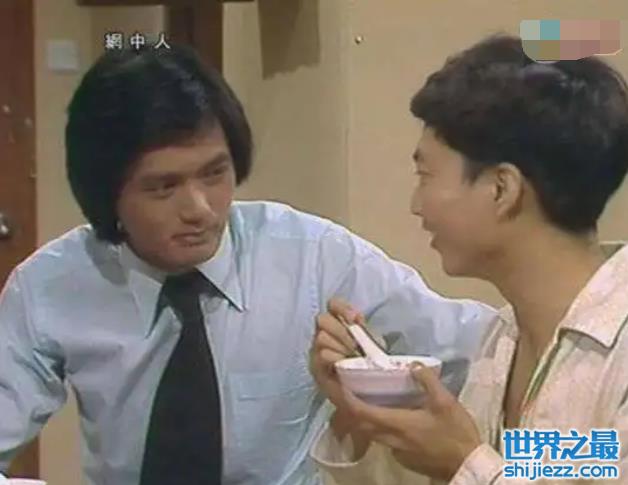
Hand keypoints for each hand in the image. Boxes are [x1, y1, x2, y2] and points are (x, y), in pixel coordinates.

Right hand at [309, 298, 364, 407]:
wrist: (366, 392)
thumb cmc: (369, 364)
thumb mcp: (372, 343)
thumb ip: (365, 330)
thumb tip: (359, 320)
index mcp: (339, 323)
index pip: (332, 304)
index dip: (341, 308)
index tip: (356, 319)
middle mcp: (324, 333)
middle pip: (322, 319)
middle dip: (342, 331)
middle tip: (356, 345)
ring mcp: (316, 350)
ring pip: (321, 337)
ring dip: (340, 346)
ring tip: (353, 356)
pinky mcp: (315, 367)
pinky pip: (323, 355)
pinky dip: (336, 357)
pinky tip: (344, 363)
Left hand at [342, 365, 482, 480]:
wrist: (468, 467)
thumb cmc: (456, 434)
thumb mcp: (446, 402)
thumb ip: (427, 381)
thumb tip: (413, 364)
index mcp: (397, 423)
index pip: (360, 411)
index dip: (345, 398)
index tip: (338, 383)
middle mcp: (390, 439)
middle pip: (359, 423)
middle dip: (348, 405)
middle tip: (344, 386)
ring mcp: (395, 450)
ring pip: (370, 432)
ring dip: (362, 416)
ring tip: (361, 396)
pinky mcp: (403, 457)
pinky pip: (382, 439)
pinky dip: (377, 426)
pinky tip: (386, 414)